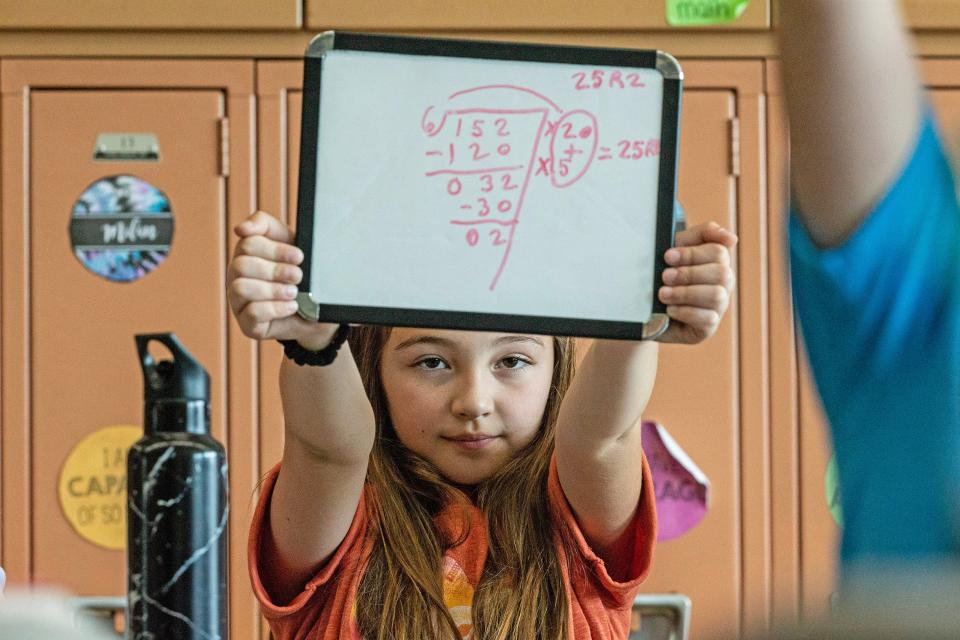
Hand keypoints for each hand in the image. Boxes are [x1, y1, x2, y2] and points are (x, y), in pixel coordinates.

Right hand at [227, 211, 337, 347]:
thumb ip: (265, 225)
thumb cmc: (299, 272)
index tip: (299, 257)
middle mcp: (236, 277)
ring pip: (241, 288)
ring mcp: (238, 302)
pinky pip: (252, 313)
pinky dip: (276, 308)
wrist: (316, 309)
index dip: (275, 250)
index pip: (247, 244)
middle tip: (298, 276)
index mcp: (244, 255)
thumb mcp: (289, 242)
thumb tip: (241, 229)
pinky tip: (292, 306)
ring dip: (273, 289)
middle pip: (241, 266)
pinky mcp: (248, 325)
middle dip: (275, 270)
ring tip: (293, 292)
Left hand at [656, 222, 737, 344]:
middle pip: (721, 273)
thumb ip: (701, 234)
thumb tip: (731, 238)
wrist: (645, 309)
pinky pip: (707, 318)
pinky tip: (670, 309)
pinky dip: (685, 312)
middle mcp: (724, 284)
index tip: (668, 256)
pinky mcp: (708, 327)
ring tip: (663, 294)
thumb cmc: (665, 274)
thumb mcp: (677, 250)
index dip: (692, 253)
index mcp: (718, 262)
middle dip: (689, 273)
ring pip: (716, 295)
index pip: (719, 251)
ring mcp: (719, 307)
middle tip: (665, 276)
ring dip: (685, 293)